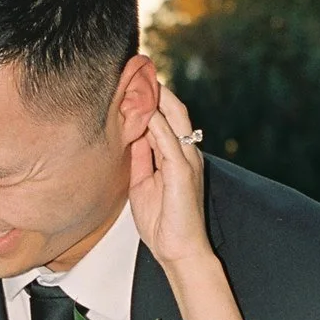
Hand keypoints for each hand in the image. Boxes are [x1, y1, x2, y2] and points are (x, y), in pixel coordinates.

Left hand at [127, 86, 210, 272]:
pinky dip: (159, 127)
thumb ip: (141, 159)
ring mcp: (187, 162)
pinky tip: (147, 114)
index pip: (167, 119)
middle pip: (175, 112)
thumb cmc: (163, 222)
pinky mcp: (183, 174)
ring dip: (160, 100)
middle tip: (142, 68)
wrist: (180, 251)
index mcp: (177, 157)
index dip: (154, 99)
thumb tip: (131, 136)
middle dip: (160, 90)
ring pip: (176, 122)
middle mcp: (186, 154)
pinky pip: (171, 144)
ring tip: (145, 80)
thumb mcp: (143, 184)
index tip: (136, 81)